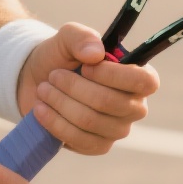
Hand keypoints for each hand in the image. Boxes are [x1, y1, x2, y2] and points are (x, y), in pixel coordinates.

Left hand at [17, 23, 161, 154]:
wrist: (37, 81)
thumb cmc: (62, 57)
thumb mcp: (68, 37)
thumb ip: (82, 37)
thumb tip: (96, 54)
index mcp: (138, 76)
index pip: (145, 81)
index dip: (114, 76)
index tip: (85, 67)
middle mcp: (134, 105)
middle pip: (110, 102)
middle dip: (74, 87)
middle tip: (54, 75)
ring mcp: (118, 129)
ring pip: (90, 121)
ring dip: (60, 103)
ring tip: (44, 89)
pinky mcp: (98, 146)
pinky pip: (79, 140)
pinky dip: (55, 123)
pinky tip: (41, 109)